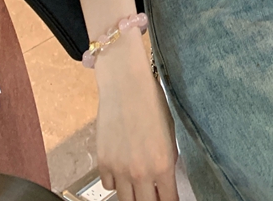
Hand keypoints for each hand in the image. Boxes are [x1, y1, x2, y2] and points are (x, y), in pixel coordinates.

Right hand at [95, 37, 178, 200]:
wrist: (125, 84)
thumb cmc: (152, 102)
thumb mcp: (170, 133)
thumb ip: (167, 160)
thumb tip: (165, 178)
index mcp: (163, 164)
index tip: (168, 198)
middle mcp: (141, 173)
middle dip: (151, 200)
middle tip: (152, 192)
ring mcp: (119, 169)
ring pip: (125, 200)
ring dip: (132, 194)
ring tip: (137, 182)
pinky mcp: (103, 162)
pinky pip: (109, 185)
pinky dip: (115, 182)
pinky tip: (121, 169)